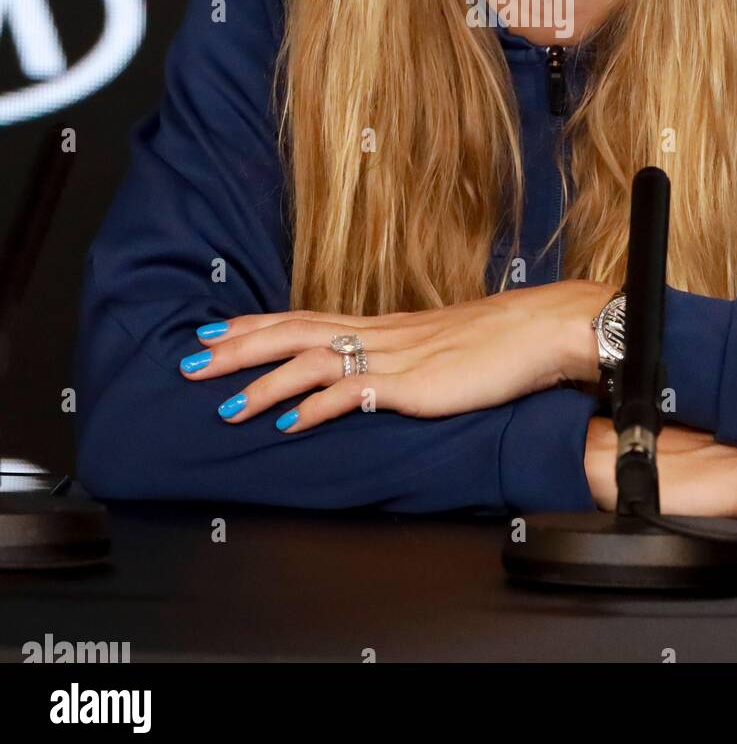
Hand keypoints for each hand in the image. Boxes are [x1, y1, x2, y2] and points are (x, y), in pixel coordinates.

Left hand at [178, 279, 614, 432]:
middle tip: (189, 360)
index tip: (213, 330)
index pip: (303, 317)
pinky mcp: (411, 384)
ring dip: (262, 384)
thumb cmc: (496, 343)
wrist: (540, 330)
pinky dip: (315, 408)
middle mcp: (378, 333)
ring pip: (310, 361)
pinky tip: (289, 426)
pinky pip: (352, 393)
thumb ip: (401, 358)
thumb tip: (370, 373)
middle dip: (236, 347)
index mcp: (381, 325)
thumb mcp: (437, 347)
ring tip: (223, 406)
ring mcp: (392, 356)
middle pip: (292, 332)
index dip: (254, 324)